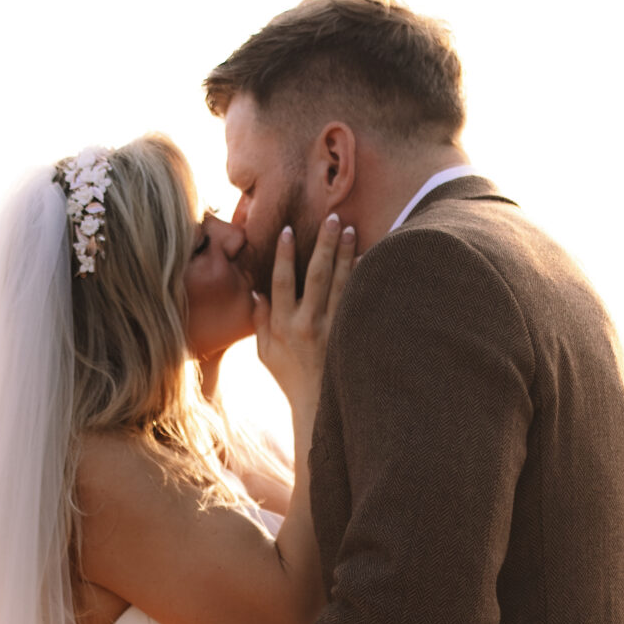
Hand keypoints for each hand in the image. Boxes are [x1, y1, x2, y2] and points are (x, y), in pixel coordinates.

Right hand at [254, 211, 355, 417]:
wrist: (317, 406)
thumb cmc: (289, 377)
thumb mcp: (266, 353)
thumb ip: (260, 322)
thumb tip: (256, 292)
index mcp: (283, 325)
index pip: (282, 282)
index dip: (285, 255)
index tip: (289, 230)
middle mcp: (307, 325)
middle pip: (316, 275)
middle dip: (324, 244)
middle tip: (333, 217)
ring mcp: (331, 329)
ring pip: (341, 283)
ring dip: (345, 254)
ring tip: (350, 230)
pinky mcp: (348, 334)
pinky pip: (356, 300)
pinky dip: (361, 279)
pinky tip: (368, 258)